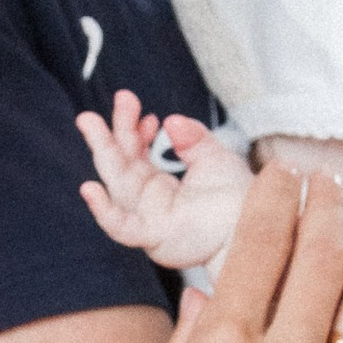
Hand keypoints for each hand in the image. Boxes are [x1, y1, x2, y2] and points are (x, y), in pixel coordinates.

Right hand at [76, 90, 249, 272]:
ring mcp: (147, 218)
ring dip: (103, 153)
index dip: (129, 129)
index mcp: (158, 185)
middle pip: (119, 164)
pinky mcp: (152, 237)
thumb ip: (194, 137)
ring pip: (117, 184)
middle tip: (89, 112)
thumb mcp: (214, 157)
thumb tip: (172, 121)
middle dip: (107, 135)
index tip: (135, 106)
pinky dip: (103, 210)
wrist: (254, 228)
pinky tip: (88, 188)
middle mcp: (147, 201)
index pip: (133, 153)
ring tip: (89, 123)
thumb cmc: (236, 199)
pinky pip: (120, 226)